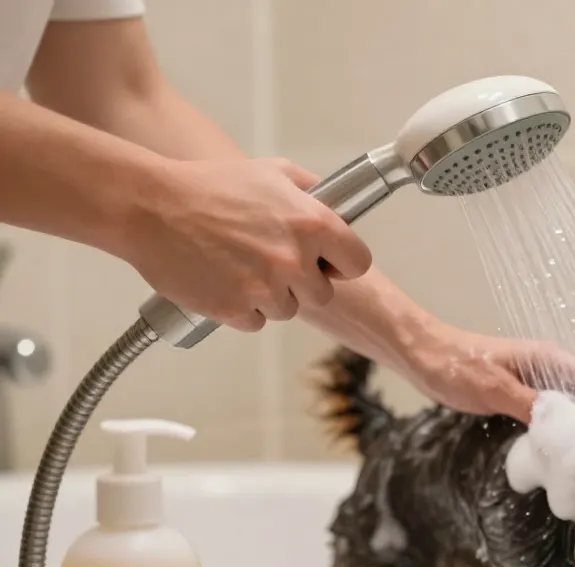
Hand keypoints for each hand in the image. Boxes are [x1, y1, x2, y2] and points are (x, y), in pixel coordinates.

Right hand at [119, 157, 371, 331]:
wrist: (151, 207)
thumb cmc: (208, 187)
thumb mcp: (270, 172)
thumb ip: (309, 189)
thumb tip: (333, 203)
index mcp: (312, 224)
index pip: (357, 262)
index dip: (342, 264)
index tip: (329, 263)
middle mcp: (294, 259)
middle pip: (322, 294)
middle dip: (302, 282)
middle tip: (272, 262)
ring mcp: (265, 288)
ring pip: (287, 309)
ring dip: (270, 295)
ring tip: (240, 265)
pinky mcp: (236, 310)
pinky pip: (256, 321)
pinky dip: (242, 308)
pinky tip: (223, 280)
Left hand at [410, 324, 574, 423]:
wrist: (422, 355)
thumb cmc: (455, 366)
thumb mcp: (494, 390)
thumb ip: (531, 406)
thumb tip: (566, 427)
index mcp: (551, 360)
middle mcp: (551, 369)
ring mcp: (539, 382)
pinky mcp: (525, 396)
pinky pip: (556, 413)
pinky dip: (566, 429)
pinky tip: (571, 450)